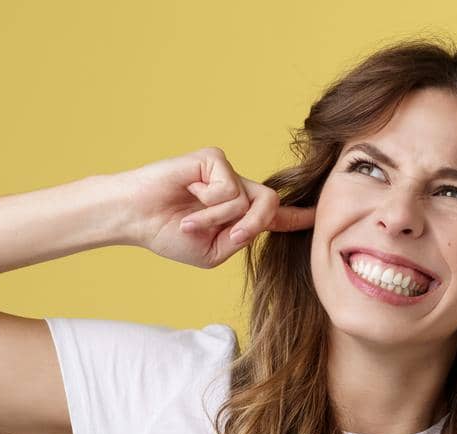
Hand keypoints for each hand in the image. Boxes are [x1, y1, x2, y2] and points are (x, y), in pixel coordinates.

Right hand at [114, 146, 314, 268]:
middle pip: (269, 205)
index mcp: (238, 214)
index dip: (297, 217)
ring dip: (217, 219)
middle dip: (252, 225)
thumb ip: (242, 239)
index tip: (320, 217)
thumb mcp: (214, 252)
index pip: (274, 216)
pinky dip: (208, 204)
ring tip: (190, 221)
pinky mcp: (215, 158)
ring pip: (247, 201)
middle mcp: (237, 189)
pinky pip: (229, 189)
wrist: (136, 217)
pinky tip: (187, 197)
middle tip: (229, 237)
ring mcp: (226, 172)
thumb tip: (256, 217)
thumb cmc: (168, 234)